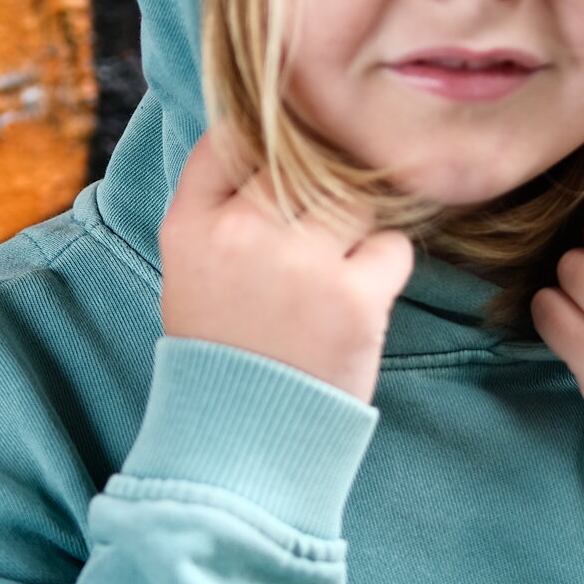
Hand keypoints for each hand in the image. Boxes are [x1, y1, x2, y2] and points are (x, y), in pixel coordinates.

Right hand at [160, 127, 414, 403]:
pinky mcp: (354, 296)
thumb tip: (276, 146)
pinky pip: (393, 246)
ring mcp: (299, 261)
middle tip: (321, 236)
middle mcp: (241, 231)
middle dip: (319, 193)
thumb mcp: (192, 272)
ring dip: (358, 227)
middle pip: (302, 163)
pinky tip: (359, 299)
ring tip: (340, 269)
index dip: (265, 149)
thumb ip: (222, 209)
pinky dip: (386, 267)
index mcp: (190, 224)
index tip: (282, 176)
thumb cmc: (223, 353)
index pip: (232, 139)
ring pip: (354, 197)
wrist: (241, 444)